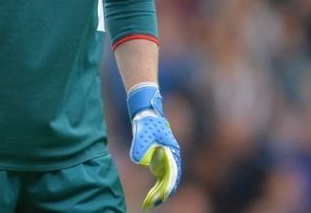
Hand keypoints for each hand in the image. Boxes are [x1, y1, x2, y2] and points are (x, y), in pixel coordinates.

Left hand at [127, 84, 180, 209]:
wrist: (147, 109)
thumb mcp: (141, 133)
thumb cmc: (146, 121)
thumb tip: (137, 160)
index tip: (164, 196)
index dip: (169, 185)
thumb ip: (139, 147)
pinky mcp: (162, 150)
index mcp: (171, 149)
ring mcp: (168, 151)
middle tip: (158, 201)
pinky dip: (162, 177)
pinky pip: (164, 167)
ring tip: (157, 197)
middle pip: (172, 174)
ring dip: (164, 184)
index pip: (173, 172)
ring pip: (169, 172)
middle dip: (166, 188)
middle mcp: (172, 152)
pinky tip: (157, 184)